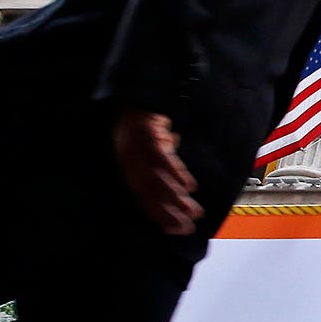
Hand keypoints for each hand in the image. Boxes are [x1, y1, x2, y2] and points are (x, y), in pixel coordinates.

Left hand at [112, 109, 201, 235]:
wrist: (140, 92)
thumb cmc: (148, 120)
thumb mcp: (158, 146)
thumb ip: (169, 167)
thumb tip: (185, 186)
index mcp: (129, 165)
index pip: (144, 197)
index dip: (161, 215)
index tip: (178, 229)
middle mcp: (129, 159)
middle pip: (149, 192)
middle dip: (169, 212)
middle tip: (187, 226)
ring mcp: (134, 147)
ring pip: (155, 180)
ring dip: (174, 198)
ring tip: (192, 211)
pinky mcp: (145, 134)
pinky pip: (160, 159)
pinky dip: (175, 174)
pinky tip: (188, 187)